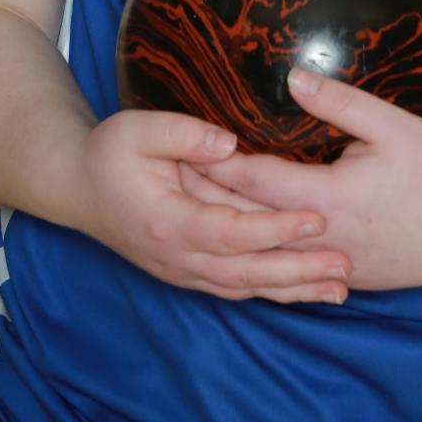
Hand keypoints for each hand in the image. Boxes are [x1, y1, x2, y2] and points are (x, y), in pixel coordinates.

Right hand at [77, 108, 354, 304]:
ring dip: (293, 290)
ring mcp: (183, 270)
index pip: (229, 232)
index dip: (274, 228)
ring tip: (340, 288)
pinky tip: (308, 290)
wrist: (77, 188)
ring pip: (245, 289)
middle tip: (345, 265)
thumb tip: (227, 143)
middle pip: (245, 273)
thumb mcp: (137, 129)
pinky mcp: (190, 272)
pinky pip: (237, 288)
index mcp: (167, 221)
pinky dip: (274, 292)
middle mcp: (177, 257)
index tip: (317, 218)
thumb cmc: (109, 153)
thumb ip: (183, 134)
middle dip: (297, 272)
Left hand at [177, 68, 421, 291]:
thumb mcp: (394, 127)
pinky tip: (230, 244)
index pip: (253, 183)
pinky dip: (252, 256)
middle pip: (245, 223)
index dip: (213, 165)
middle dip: (203, 200)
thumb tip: (292, 77)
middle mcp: (318, 239)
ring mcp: (327, 265)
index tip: (176, 147)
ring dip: (221, 231)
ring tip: (183, 210)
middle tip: (160, 179)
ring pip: (259, 253)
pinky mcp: (338, 277)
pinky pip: (284, 271)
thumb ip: (340, 103)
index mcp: (327, 199)